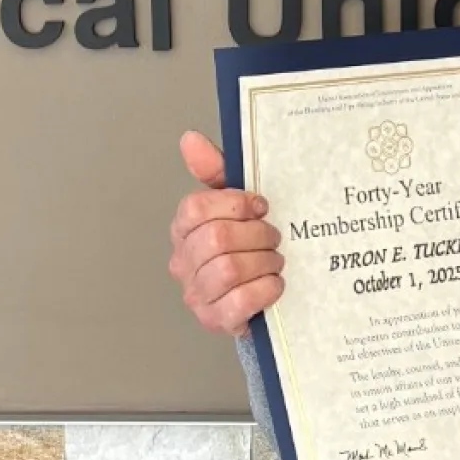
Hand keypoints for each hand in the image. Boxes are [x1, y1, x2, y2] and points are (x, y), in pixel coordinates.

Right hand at [168, 131, 284, 336]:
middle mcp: (183, 262)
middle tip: (275, 237)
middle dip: (257, 235)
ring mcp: (197, 294)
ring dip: (264, 263)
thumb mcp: (238, 204)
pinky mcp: (216, 320)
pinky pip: (239, 302)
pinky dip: (264, 290)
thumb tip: (190, 139)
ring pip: (228, 270)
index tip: (262, 206)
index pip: (196, 208)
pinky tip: (274, 284)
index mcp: (184, 229)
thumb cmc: (249, 244)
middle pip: (216, 239)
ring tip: (275, 261)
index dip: (235, 205)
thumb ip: (216, 171)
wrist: (263, 293)